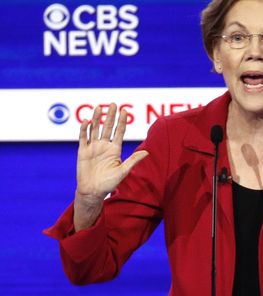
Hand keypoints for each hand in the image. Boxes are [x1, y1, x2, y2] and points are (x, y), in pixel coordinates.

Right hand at [73, 103, 147, 230]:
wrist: (92, 191)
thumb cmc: (109, 183)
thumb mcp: (123, 171)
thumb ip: (133, 160)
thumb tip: (147, 153)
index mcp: (115, 150)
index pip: (119, 132)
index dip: (122, 121)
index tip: (125, 110)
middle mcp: (104, 146)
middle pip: (108, 127)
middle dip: (111, 116)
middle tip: (113, 104)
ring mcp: (93, 148)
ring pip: (95, 130)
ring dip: (96, 119)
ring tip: (99, 108)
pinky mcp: (82, 152)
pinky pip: (83, 138)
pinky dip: (84, 129)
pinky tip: (86, 121)